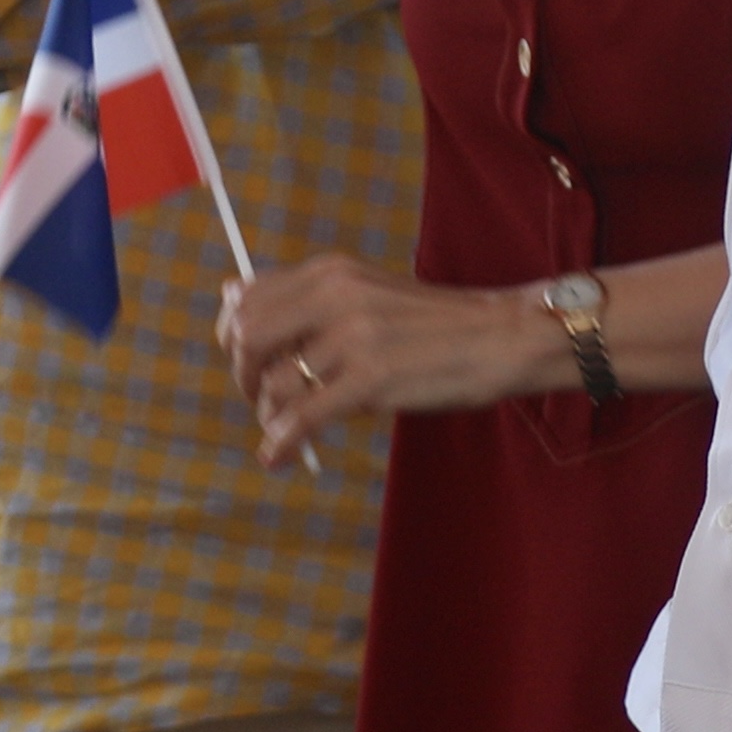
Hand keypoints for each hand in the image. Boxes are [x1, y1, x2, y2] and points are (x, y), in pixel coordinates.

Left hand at [216, 253, 558, 471]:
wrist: (501, 337)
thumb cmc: (435, 325)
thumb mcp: (369, 294)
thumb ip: (309, 298)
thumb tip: (231, 295)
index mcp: (332, 273)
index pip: (247, 298)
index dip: (231, 336)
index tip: (245, 362)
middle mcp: (336, 296)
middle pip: (248, 338)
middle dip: (243, 376)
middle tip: (259, 399)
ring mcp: (354, 336)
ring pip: (274, 383)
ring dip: (268, 415)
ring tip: (284, 430)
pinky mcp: (372, 378)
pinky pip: (303, 416)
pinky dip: (283, 441)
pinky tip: (280, 458)